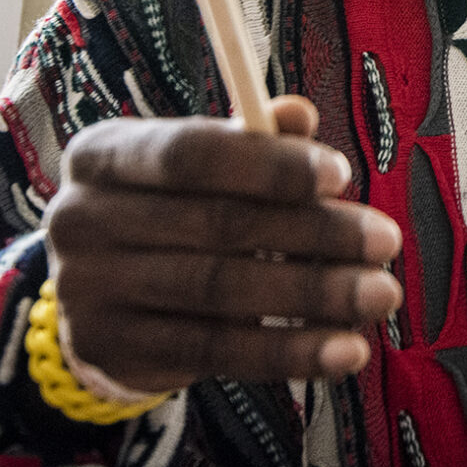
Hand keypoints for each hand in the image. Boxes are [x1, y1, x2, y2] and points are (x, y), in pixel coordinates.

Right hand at [41, 97, 402, 393]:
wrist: (98, 304)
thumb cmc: (168, 215)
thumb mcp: (197, 171)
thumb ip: (249, 142)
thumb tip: (299, 115)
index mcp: (101, 155)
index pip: (189, 154)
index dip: (269, 164)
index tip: (342, 175)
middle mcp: (80, 219)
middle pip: (216, 225)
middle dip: (313, 233)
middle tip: (387, 242)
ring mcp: (88, 291)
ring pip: (221, 292)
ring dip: (313, 295)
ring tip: (380, 295)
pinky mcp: (111, 351)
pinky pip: (216, 351)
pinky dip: (289, 351)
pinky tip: (345, 350)